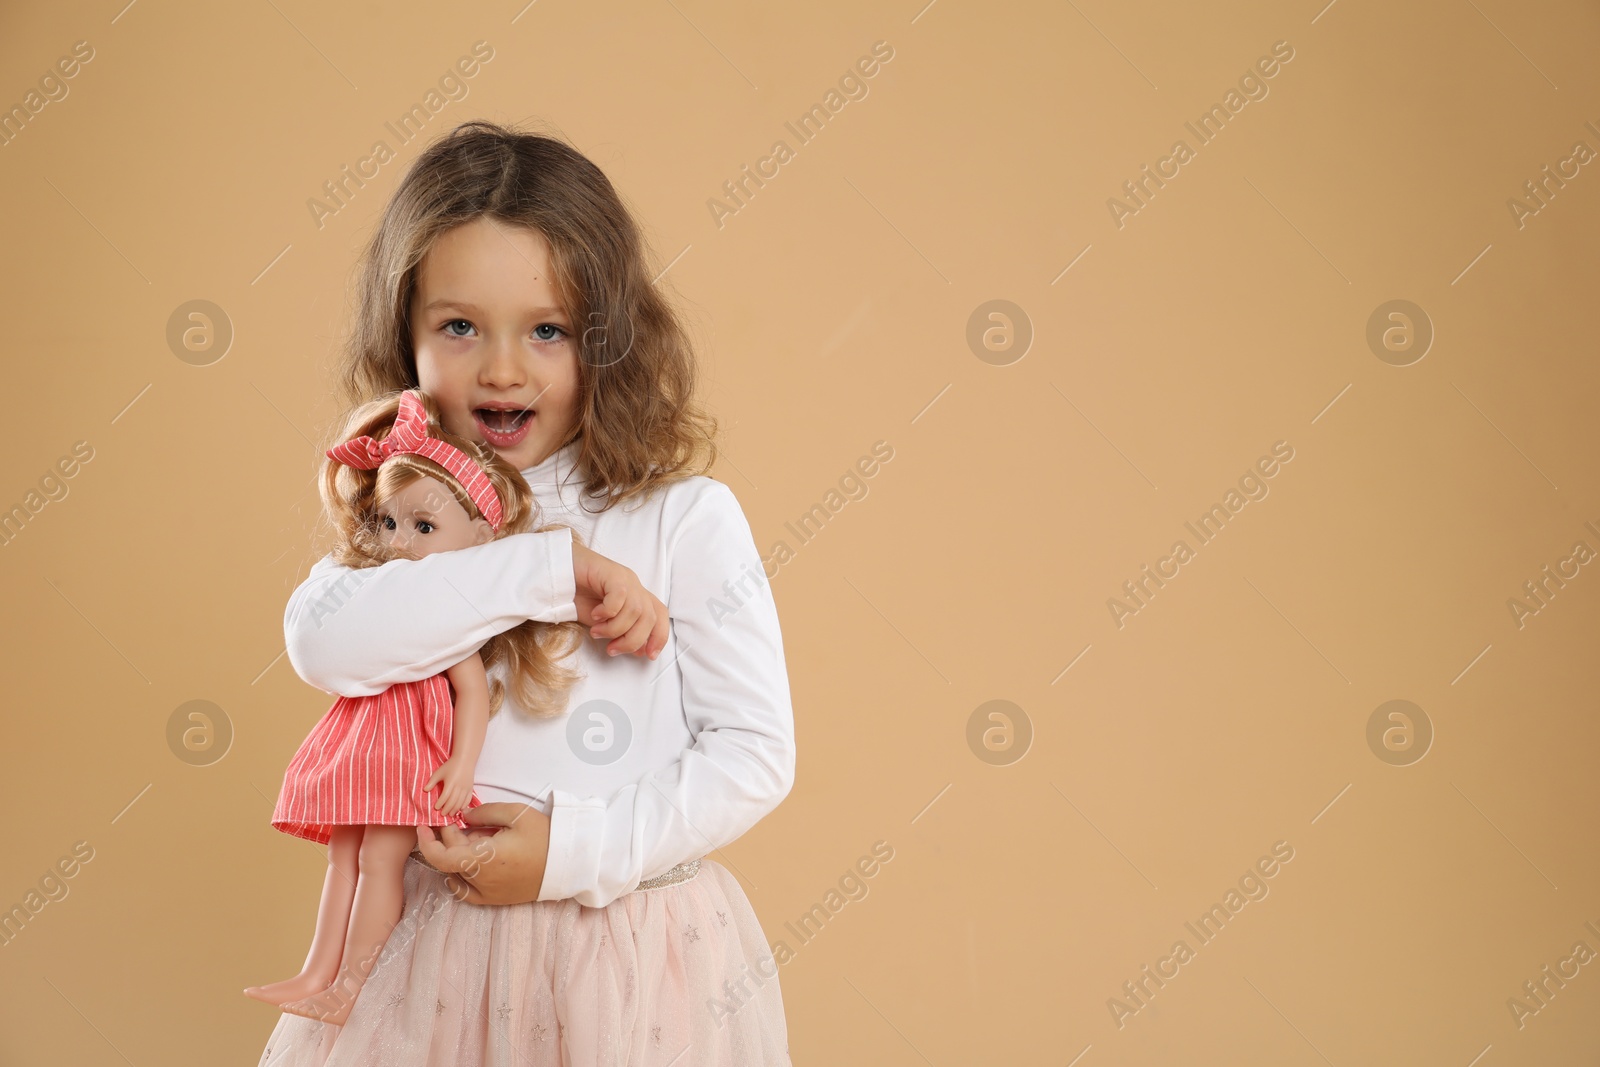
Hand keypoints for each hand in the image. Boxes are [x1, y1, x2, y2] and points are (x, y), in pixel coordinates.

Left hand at [414, 802, 549, 905]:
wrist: (567, 863)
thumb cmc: (544, 836)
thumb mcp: (516, 814)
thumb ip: (485, 812)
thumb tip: (464, 816)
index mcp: (483, 858)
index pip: (441, 855)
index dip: (428, 840)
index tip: (425, 825)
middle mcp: (481, 880)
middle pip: (450, 860)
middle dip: (450, 838)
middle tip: (461, 821)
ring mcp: (488, 893)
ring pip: (456, 875)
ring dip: (456, 857)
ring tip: (473, 840)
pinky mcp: (496, 899)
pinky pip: (466, 893)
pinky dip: (458, 880)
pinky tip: (463, 867)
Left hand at [422, 758, 474, 817]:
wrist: (465, 760)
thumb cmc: (450, 766)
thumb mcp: (439, 772)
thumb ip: (432, 782)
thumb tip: (425, 790)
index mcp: (451, 782)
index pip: (445, 796)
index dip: (440, 803)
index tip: (436, 808)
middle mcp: (459, 786)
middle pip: (453, 801)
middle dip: (447, 809)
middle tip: (442, 814)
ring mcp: (466, 788)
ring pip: (461, 802)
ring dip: (455, 809)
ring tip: (450, 814)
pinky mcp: (471, 788)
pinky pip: (468, 799)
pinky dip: (464, 805)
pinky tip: (460, 809)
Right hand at [571, 542, 669, 659]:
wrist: (558, 572)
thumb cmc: (579, 596)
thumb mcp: (603, 623)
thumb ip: (621, 633)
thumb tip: (640, 651)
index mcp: (637, 597)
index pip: (660, 616)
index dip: (659, 636)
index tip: (649, 655)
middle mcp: (636, 587)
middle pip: (650, 618)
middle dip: (633, 640)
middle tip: (612, 649)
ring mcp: (626, 578)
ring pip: (635, 611)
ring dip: (615, 629)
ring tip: (596, 632)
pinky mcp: (613, 573)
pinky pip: (620, 596)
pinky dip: (608, 611)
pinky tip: (595, 614)